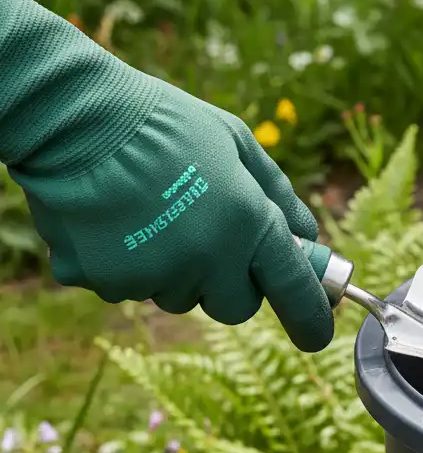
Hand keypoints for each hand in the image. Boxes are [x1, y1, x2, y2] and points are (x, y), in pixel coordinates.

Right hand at [0, 0, 332, 351]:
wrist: (74, 116)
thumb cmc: (166, 123)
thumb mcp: (237, 143)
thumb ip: (278, 195)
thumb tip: (307, 238)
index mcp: (247, 223)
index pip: (292, 289)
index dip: (310, 317)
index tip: (317, 335)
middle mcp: (204, 259)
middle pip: (234, 307)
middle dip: (231, 284)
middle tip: (213, 240)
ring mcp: (151, 275)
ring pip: (179, 296)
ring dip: (177, 270)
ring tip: (154, 213)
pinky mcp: (103, 282)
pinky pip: (129, 288)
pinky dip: (128, 264)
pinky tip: (117, 220)